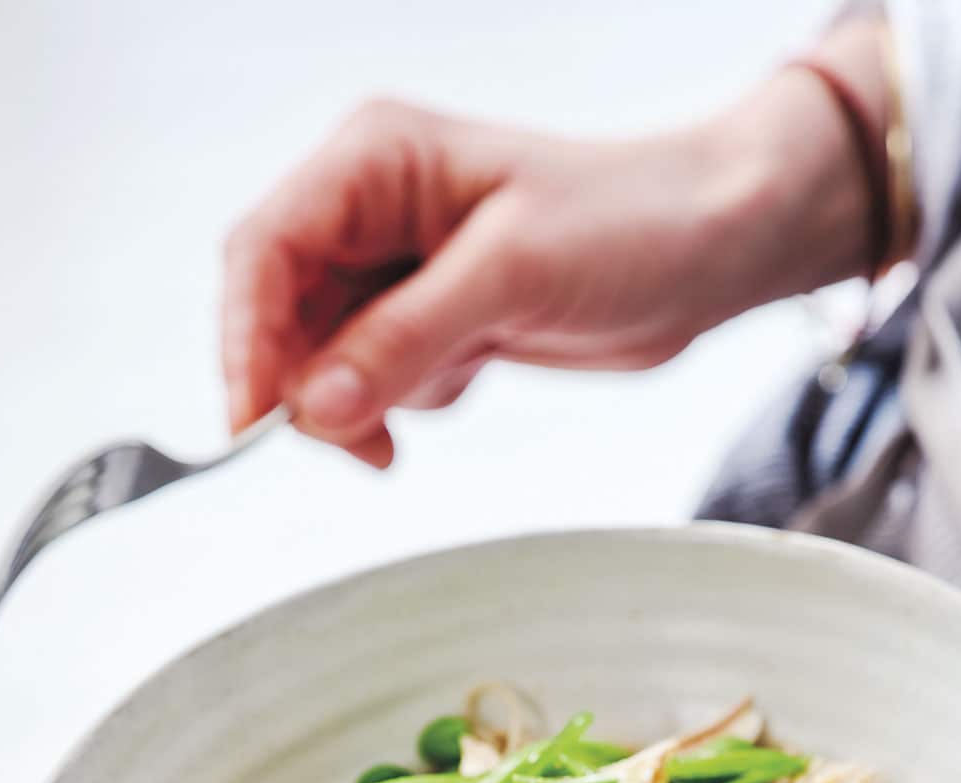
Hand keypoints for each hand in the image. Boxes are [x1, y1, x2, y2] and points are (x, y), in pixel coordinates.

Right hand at [221, 58, 877, 463]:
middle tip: (357, 444)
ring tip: (435, 401)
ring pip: (323, 359)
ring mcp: (399, 269)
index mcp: (373, 161)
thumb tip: (312, 405)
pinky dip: (405, 403)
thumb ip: (404, 339)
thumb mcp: (512, 276)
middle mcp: (372, 210)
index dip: (247, 341)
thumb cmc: (632, 221)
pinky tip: (469, 378)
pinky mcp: (430, 318)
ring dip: (361, 402)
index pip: (264, 250)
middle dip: (306, 386)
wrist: (713, 249)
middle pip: (279, 313)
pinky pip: (375, 380)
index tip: (257, 424)